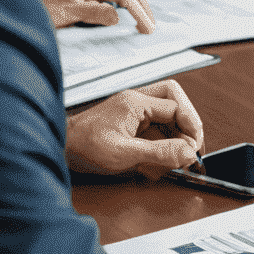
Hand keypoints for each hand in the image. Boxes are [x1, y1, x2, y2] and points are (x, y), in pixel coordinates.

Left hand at [31, 0, 155, 31]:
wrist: (10, 4)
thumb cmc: (33, 9)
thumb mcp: (64, 15)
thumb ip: (93, 14)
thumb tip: (118, 16)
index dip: (137, 9)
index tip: (147, 27)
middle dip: (140, 3)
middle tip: (150, 24)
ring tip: (143, 17)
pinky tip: (125, 8)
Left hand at [65, 82, 204, 176]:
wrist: (60, 149)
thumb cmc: (82, 147)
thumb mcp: (124, 153)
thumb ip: (159, 153)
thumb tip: (187, 153)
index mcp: (135, 102)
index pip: (176, 108)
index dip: (190, 129)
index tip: (193, 149)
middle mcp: (136, 101)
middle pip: (175, 100)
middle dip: (189, 122)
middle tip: (193, 144)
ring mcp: (133, 110)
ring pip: (169, 111)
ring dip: (179, 130)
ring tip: (182, 152)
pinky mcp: (130, 122)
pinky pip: (158, 123)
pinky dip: (167, 137)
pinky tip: (167, 152)